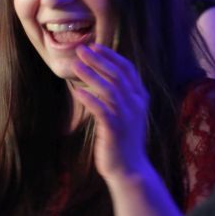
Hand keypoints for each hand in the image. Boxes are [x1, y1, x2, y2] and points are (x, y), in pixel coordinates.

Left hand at [71, 43, 149, 181]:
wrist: (129, 169)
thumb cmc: (122, 140)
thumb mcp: (124, 113)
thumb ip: (117, 95)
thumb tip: (98, 75)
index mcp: (140, 97)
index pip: (128, 69)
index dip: (111, 56)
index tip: (95, 46)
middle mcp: (136, 104)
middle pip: (117, 75)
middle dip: (98, 60)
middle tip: (81, 49)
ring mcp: (127, 117)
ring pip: (109, 89)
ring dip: (91, 74)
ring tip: (75, 64)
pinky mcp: (115, 130)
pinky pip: (101, 109)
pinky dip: (88, 98)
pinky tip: (76, 90)